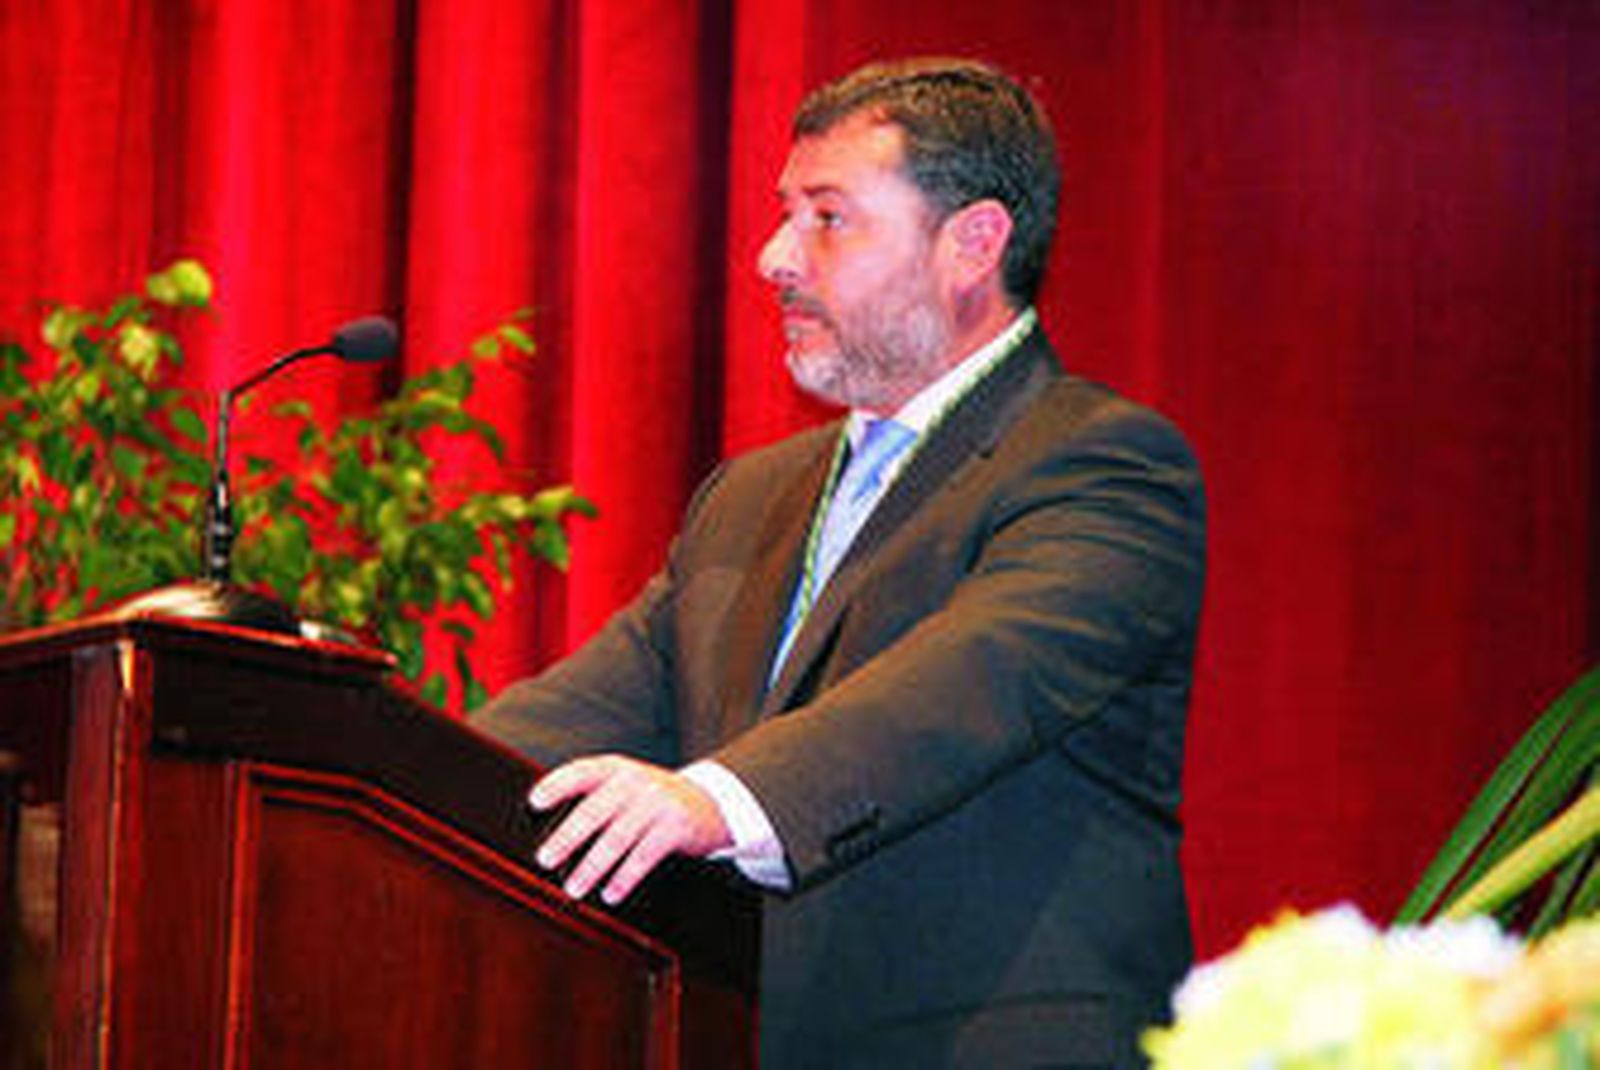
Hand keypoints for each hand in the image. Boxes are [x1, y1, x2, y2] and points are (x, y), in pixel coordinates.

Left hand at [528, 755, 731, 904]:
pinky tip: (610, 893)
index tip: (534, 802)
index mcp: (617, 769)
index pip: (582, 771)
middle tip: (546, 859)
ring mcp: (657, 803)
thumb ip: (597, 799)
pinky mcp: (676, 827)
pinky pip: (644, 856)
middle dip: (567, 836)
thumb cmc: (656, 800)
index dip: (557, 784)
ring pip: (618, 837)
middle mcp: (635, 782)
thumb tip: (552, 835)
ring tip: (574, 887)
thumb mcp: (628, 787)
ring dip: (592, 866)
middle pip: (595, 809)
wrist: (711, 803)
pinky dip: (624, 878)